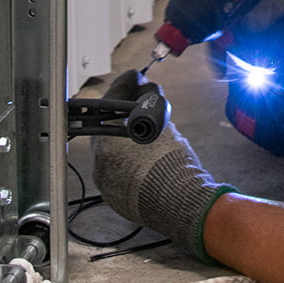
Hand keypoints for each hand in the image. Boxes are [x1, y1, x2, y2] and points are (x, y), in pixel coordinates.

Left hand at [91, 70, 233, 262]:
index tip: (134, 77)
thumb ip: (149, 102)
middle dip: (122, 111)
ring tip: (143, 126)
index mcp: (107, 141)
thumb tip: (146, 86)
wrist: (183, 204)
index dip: (123, 86)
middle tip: (138, 97)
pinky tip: (141, 152)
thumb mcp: (163, 124)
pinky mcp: (115, 197)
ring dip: (123, 135)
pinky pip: (115, 169)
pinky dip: (126, 157)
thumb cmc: (174, 165)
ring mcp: (106, 182)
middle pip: (107, 127)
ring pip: (109, 149)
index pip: (110, 103)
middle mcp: (100, 162)